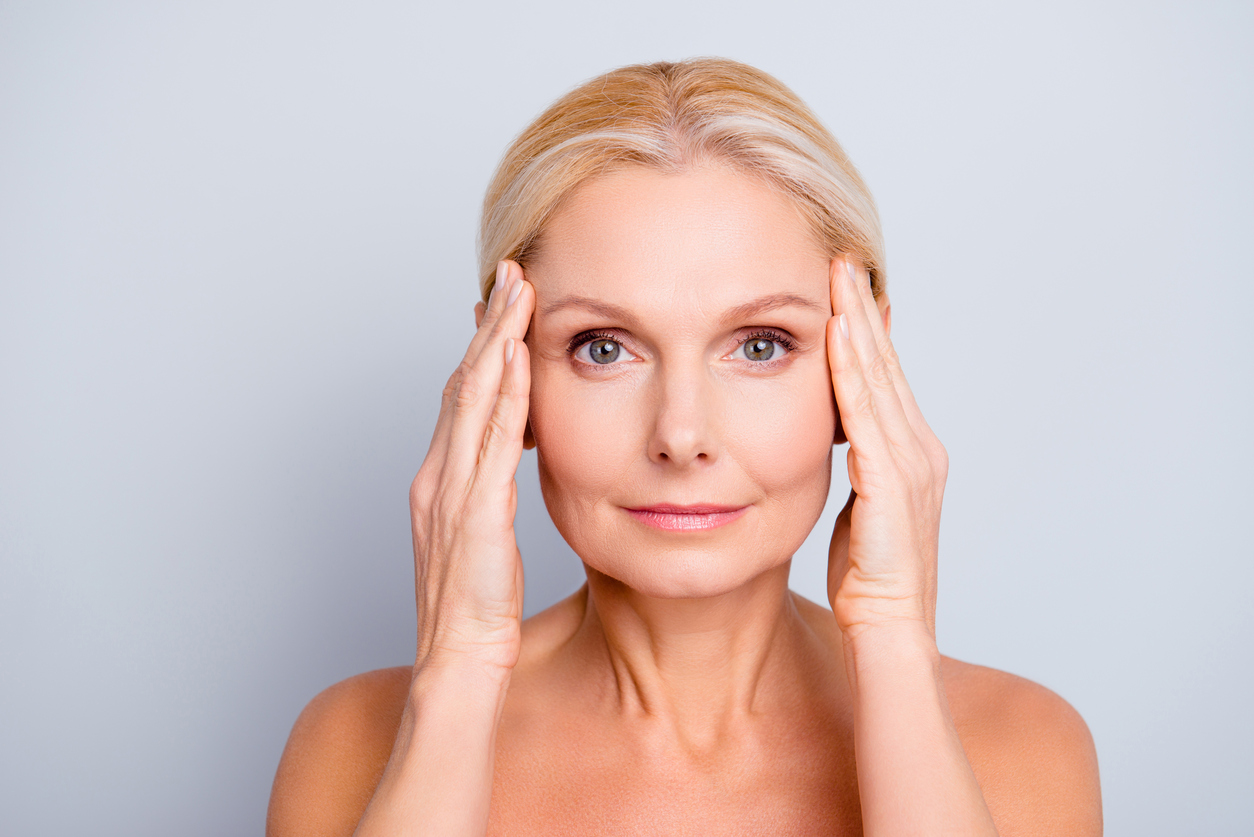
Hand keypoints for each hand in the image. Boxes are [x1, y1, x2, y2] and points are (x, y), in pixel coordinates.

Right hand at [408, 260, 533, 676]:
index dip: (481, 348)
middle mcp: (438, 476)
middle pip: (463, 383)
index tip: (501, 305)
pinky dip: (504, 393)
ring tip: (518, 292)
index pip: (460, 398)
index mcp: (439, 481)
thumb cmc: (471, 609)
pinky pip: (492, 440)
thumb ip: (487, 493)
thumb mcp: (479, 539)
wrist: (457, 661)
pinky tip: (518, 357)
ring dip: (497, 340)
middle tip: (510, 274)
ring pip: (474, 398)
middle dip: (488, 325)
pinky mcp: (475, 513)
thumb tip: (511, 459)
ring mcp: (452, 492)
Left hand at [825, 258, 947, 638]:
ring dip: (857, 324)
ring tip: (839, 277)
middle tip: (842, 260)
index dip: (864, 331)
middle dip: (862, 309)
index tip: (843, 289)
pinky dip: (851, 370)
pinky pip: (866, 413)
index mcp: (912, 454)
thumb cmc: (870, 578)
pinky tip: (837, 335)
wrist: (891, 628)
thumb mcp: (861, 509)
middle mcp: (920, 449)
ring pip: (878, 377)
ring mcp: (911, 463)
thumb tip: (838, 440)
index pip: (884, 378)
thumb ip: (857, 468)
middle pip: (886, 364)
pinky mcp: (892, 481)